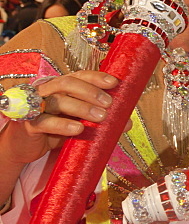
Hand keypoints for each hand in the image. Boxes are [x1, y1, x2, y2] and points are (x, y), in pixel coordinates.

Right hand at [0, 71, 119, 165]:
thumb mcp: (80, 123)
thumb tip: (127, 123)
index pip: (79, 76)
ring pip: (57, 100)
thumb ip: (100, 120)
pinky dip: (62, 125)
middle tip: (109, 104)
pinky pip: (44, 122)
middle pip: (67, 84)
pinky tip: (78, 129)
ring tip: (100, 116)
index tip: (114, 83)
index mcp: (61, 87)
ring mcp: (35, 106)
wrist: (27, 147)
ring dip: (81, 107)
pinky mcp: (27, 124)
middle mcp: (47, 92)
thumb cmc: (55, 130)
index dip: (96, 77)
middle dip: (90, 92)